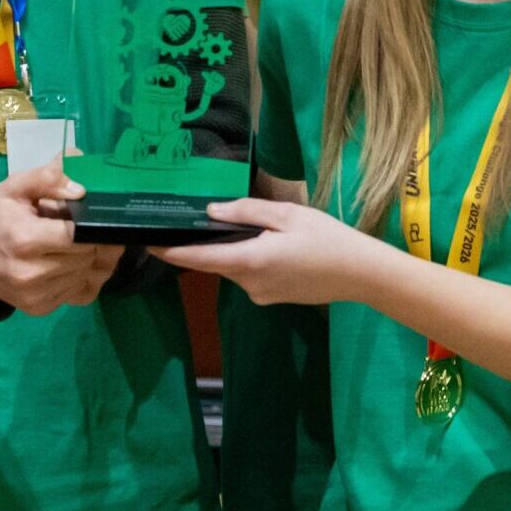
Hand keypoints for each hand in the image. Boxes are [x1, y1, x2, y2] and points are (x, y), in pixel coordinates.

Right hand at [0, 160, 122, 315]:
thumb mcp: (13, 187)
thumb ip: (46, 178)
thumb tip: (81, 190)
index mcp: (24, 239)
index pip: (77, 236)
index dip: (90, 225)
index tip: (92, 217)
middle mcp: (31, 273)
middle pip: (86, 257)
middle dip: (92, 240)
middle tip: (83, 228)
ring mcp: (36, 295)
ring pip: (87, 275)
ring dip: (90, 259)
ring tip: (77, 244)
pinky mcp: (40, 308)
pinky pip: (82, 293)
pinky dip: (85, 277)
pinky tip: (75, 263)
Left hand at [150, 197, 378, 305]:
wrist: (361, 273)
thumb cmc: (326, 239)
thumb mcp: (287, 214)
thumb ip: (246, 211)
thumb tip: (212, 211)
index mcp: (250, 260)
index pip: (199, 259)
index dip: (172, 252)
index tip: (149, 244)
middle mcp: (250, 283)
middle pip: (216, 262)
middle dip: (207, 244)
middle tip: (203, 219)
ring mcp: (261, 295)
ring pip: (235, 268)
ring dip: (235, 250)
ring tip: (257, 228)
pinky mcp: (273, 298)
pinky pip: (251, 276)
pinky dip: (252, 260)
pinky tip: (275, 247)